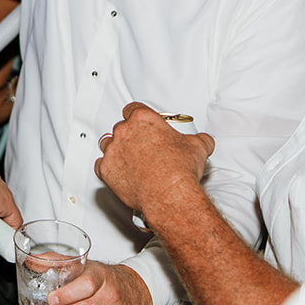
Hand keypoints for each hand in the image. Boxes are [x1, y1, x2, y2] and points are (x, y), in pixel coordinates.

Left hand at [94, 102, 213, 216]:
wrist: (169, 195)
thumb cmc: (179, 171)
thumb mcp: (198, 148)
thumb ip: (199, 139)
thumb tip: (204, 141)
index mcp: (143, 119)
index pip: (134, 109)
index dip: (138, 116)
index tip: (143, 123)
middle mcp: (124, 132)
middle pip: (121, 127)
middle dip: (130, 135)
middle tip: (143, 146)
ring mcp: (113, 151)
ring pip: (107, 143)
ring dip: (116, 149)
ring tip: (129, 159)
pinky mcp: (106, 170)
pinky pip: (100, 165)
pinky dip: (108, 169)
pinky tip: (119, 173)